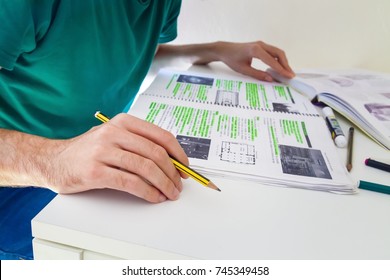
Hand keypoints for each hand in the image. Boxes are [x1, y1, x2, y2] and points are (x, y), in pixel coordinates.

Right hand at [49, 113, 188, 202]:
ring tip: (170, 194)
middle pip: (156, 153)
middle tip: (179, 185)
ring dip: (164, 184)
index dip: (179, 153)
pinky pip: (131, 183)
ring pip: (146, 168)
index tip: (185, 167)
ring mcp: (103, 150)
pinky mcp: (95, 171)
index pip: (161, 136)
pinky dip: (148, 192)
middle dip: (173, 172)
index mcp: (123, 122)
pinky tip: (154, 197)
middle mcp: (114, 132)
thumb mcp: (113, 137)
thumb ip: (138, 143)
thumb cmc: (87, 151)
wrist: (53, 161)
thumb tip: (171, 160)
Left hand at [208, 41, 294, 81]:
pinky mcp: (261, 46)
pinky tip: (279, 67)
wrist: (225, 50)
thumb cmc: (232, 59)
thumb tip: (270, 80)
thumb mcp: (244, 70)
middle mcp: (260, 45)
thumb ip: (258, 74)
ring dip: (283, 61)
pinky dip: (278, 59)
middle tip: (290, 75)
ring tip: (287, 72)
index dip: (281, 69)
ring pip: (277, 52)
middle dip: (286, 64)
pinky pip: (273, 52)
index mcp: (255, 50)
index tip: (288, 76)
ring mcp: (261, 44)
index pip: (272, 61)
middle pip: (279, 53)